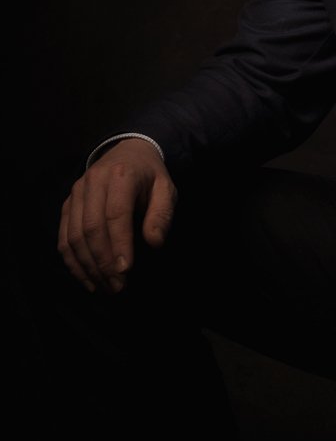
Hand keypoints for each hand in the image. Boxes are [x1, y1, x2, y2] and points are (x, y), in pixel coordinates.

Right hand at [58, 138, 176, 293]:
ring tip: (105, 287)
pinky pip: (63, 237)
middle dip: (103, 262)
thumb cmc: (149, 176)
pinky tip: (87, 280)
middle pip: (91, 228)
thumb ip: (162, 214)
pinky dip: (72, 262)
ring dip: (87, 267)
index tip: (127, 271)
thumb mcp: (166, 189)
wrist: (128, 152)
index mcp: (121, 175)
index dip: (119, 244)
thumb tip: (154, 243)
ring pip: (73, 236)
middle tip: (118, 286)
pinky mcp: (67, 205)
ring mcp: (76, 193)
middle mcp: (93, 182)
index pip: (116, 214)